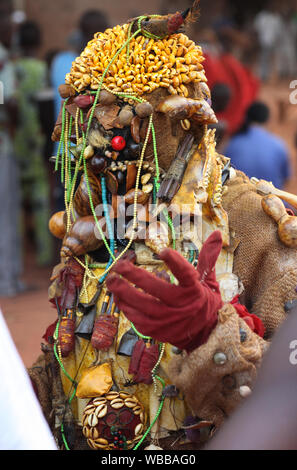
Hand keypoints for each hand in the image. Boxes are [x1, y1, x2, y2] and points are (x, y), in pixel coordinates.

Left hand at [106, 231, 222, 352]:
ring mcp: (167, 320)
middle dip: (134, 275)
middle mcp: (180, 306)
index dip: (175, 263)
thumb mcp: (208, 281)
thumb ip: (208, 257)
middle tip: (120, 265)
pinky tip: (117, 295)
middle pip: (155, 289)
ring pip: (141, 304)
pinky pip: (135, 318)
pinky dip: (125, 306)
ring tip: (110, 279)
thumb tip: (217, 233)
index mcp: (194, 291)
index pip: (186, 275)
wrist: (205, 335)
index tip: (162, 251)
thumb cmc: (204, 303)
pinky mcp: (156, 330)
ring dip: (123, 291)